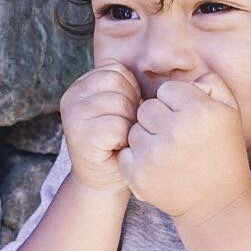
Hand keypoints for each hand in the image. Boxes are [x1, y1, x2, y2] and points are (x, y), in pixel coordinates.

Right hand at [59, 59, 141, 198]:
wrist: (103, 181)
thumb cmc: (121, 142)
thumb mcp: (124, 108)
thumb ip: (129, 88)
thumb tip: (179, 69)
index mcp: (81, 86)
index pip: (116, 70)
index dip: (131, 92)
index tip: (125, 114)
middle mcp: (71, 96)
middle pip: (117, 84)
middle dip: (131, 107)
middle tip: (123, 129)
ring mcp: (72, 115)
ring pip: (119, 104)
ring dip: (128, 124)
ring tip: (120, 138)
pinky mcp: (79, 135)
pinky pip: (116, 126)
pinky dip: (124, 139)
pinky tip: (117, 148)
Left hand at [117, 71, 250, 223]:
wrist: (217, 203)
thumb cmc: (224, 152)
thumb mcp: (230, 111)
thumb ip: (211, 82)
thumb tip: (188, 73)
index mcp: (198, 111)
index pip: (167, 90)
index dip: (176, 104)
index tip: (187, 120)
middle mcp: (175, 130)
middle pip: (147, 108)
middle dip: (159, 119)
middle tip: (176, 138)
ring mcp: (154, 154)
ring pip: (134, 129)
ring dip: (147, 138)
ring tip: (167, 153)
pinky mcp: (138, 174)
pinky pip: (126, 151)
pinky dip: (137, 158)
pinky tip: (157, 166)